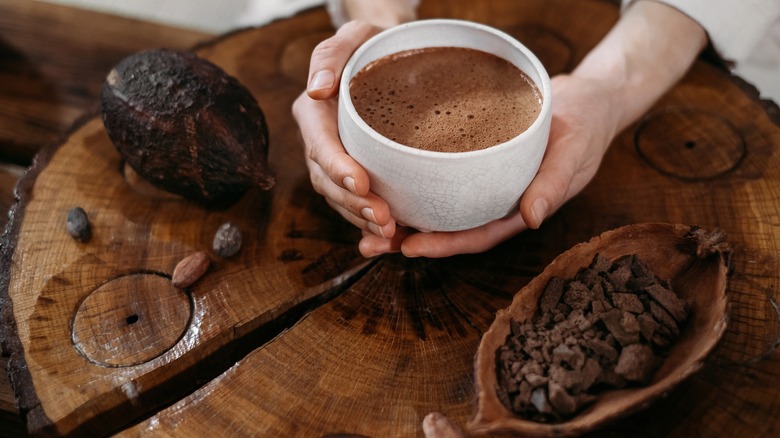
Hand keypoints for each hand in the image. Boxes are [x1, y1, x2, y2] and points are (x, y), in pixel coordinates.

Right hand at [292, 21, 396, 248]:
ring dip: (362, 220)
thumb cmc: (372, 45)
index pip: (320, 144)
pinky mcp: (354, 174)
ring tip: (391, 234)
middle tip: (384, 219)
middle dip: (353, 203)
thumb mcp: (353, 37)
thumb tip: (318, 89)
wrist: (389, 58)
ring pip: (340, 199)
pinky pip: (356, 204)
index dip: (337, 167)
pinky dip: (370, 223)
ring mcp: (334, 162)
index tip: (361, 182)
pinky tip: (393, 238)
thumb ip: (330, 56)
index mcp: (314, 113)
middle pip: (328, 181)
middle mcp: (319, 142)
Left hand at [359, 74, 618, 257]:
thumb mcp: (574, 151)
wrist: (585, 100)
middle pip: (448, 228)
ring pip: (438, 206)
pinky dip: (413, 183)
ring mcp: (482, 183)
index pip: (476, 235)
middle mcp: (495, 201)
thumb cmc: (584, 126)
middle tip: (369, 244)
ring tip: (362, 220)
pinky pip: (440, 178)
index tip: (410, 247)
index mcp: (518, 209)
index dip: (444, 245)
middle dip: (409, 239)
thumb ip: (554, 184)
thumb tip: (533, 218)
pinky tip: (383, 182)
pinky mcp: (473, 161)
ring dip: (403, 215)